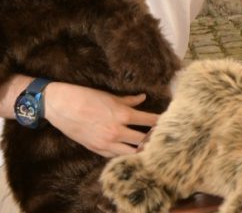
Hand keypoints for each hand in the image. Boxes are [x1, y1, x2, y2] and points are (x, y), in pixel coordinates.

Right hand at [43, 82, 158, 157]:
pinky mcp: (96, 149)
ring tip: (148, 148)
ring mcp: (106, 142)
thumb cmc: (86, 97)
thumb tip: (143, 98)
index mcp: (123, 115)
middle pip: (144, 140)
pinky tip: (130, 152)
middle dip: (154, 139)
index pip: (150, 121)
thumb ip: (129, 100)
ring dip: (140, 150)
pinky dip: (124, 154)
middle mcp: (117, 131)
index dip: (161, 122)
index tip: (170, 122)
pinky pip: (115, 156)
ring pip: (131, 152)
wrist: (60, 105)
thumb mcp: (110, 96)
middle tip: (162, 138)